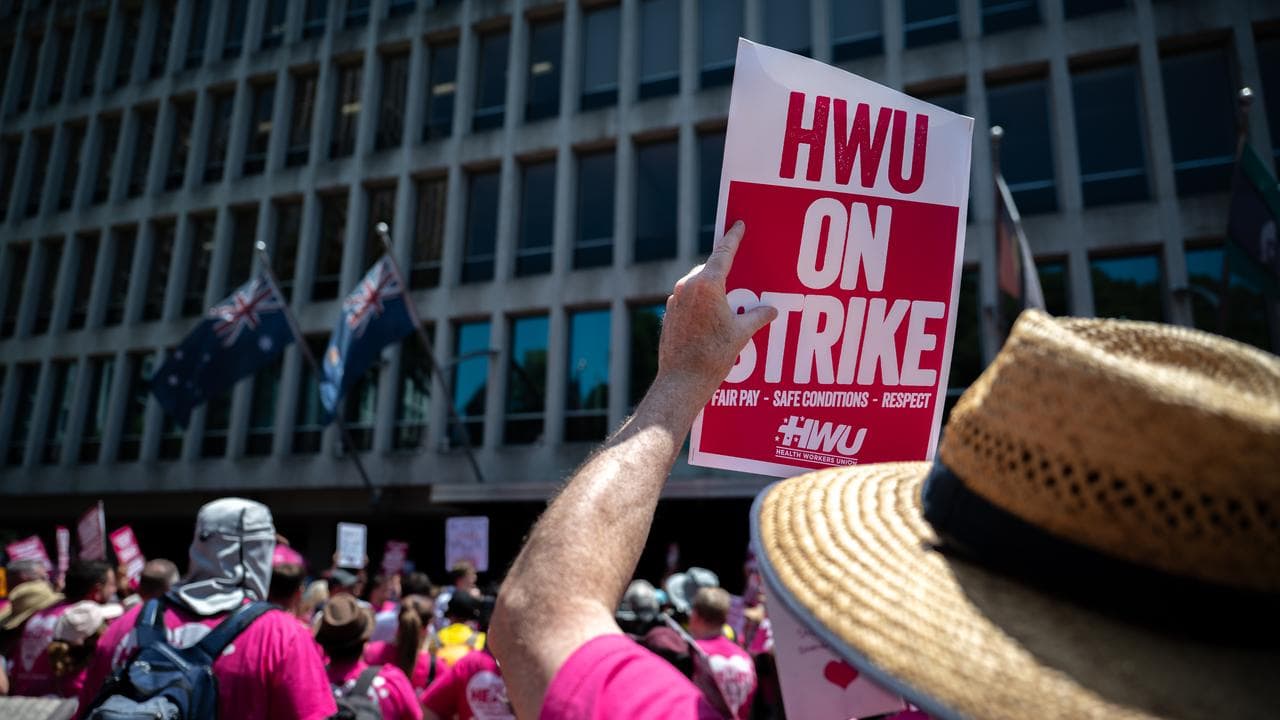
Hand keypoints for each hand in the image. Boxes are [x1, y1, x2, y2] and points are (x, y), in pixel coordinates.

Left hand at [658, 221, 776, 399]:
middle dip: (726, 270)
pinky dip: (701, 304)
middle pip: (711, 270)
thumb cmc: (713, 356)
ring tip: (729, 303)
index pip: (724, 253)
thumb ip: (758, 316)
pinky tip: (711, 319)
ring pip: (698, 285)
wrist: (681, 380)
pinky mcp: (669, 313)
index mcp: (708, 285)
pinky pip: (688, 300)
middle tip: (741, 272)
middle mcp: (688, 287)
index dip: (733, 238)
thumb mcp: (742, 334)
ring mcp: (675, 299)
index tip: (737, 224)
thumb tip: (771, 309)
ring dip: (713, 290)